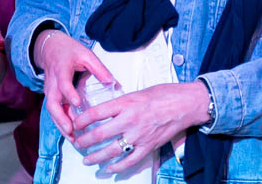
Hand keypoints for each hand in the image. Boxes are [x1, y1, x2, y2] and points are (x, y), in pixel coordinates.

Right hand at [34, 31, 114, 138]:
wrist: (51, 48)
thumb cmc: (69, 51)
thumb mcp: (87, 55)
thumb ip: (100, 69)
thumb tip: (114, 83)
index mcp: (62, 69)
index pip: (63, 83)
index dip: (69, 93)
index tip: (77, 103)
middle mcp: (53, 82)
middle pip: (53, 103)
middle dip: (61, 118)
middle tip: (71, 130)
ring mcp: (50, 90)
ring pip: (52, 110)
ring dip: (60, 124)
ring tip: (72, 138)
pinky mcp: (51, 96)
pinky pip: (54, 111)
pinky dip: (60, 122)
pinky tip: (70, 133)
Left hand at [71, 82, 208, 173]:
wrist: (185, 104)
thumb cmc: (164, 94)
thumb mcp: (137, 93)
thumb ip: (121, 104)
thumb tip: (105, 112)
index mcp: (126, 104)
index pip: (95, 113)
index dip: (81, 120)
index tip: (76, 124)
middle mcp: (130, 120)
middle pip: (99, 134)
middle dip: (84, 141)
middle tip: (77, 143)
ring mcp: (139, 136)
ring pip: (111, 151)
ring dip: (96, 157)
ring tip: (87, 159)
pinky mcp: (148, 146)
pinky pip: (129, 161)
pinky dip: (117, 167)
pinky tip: (108, 168)